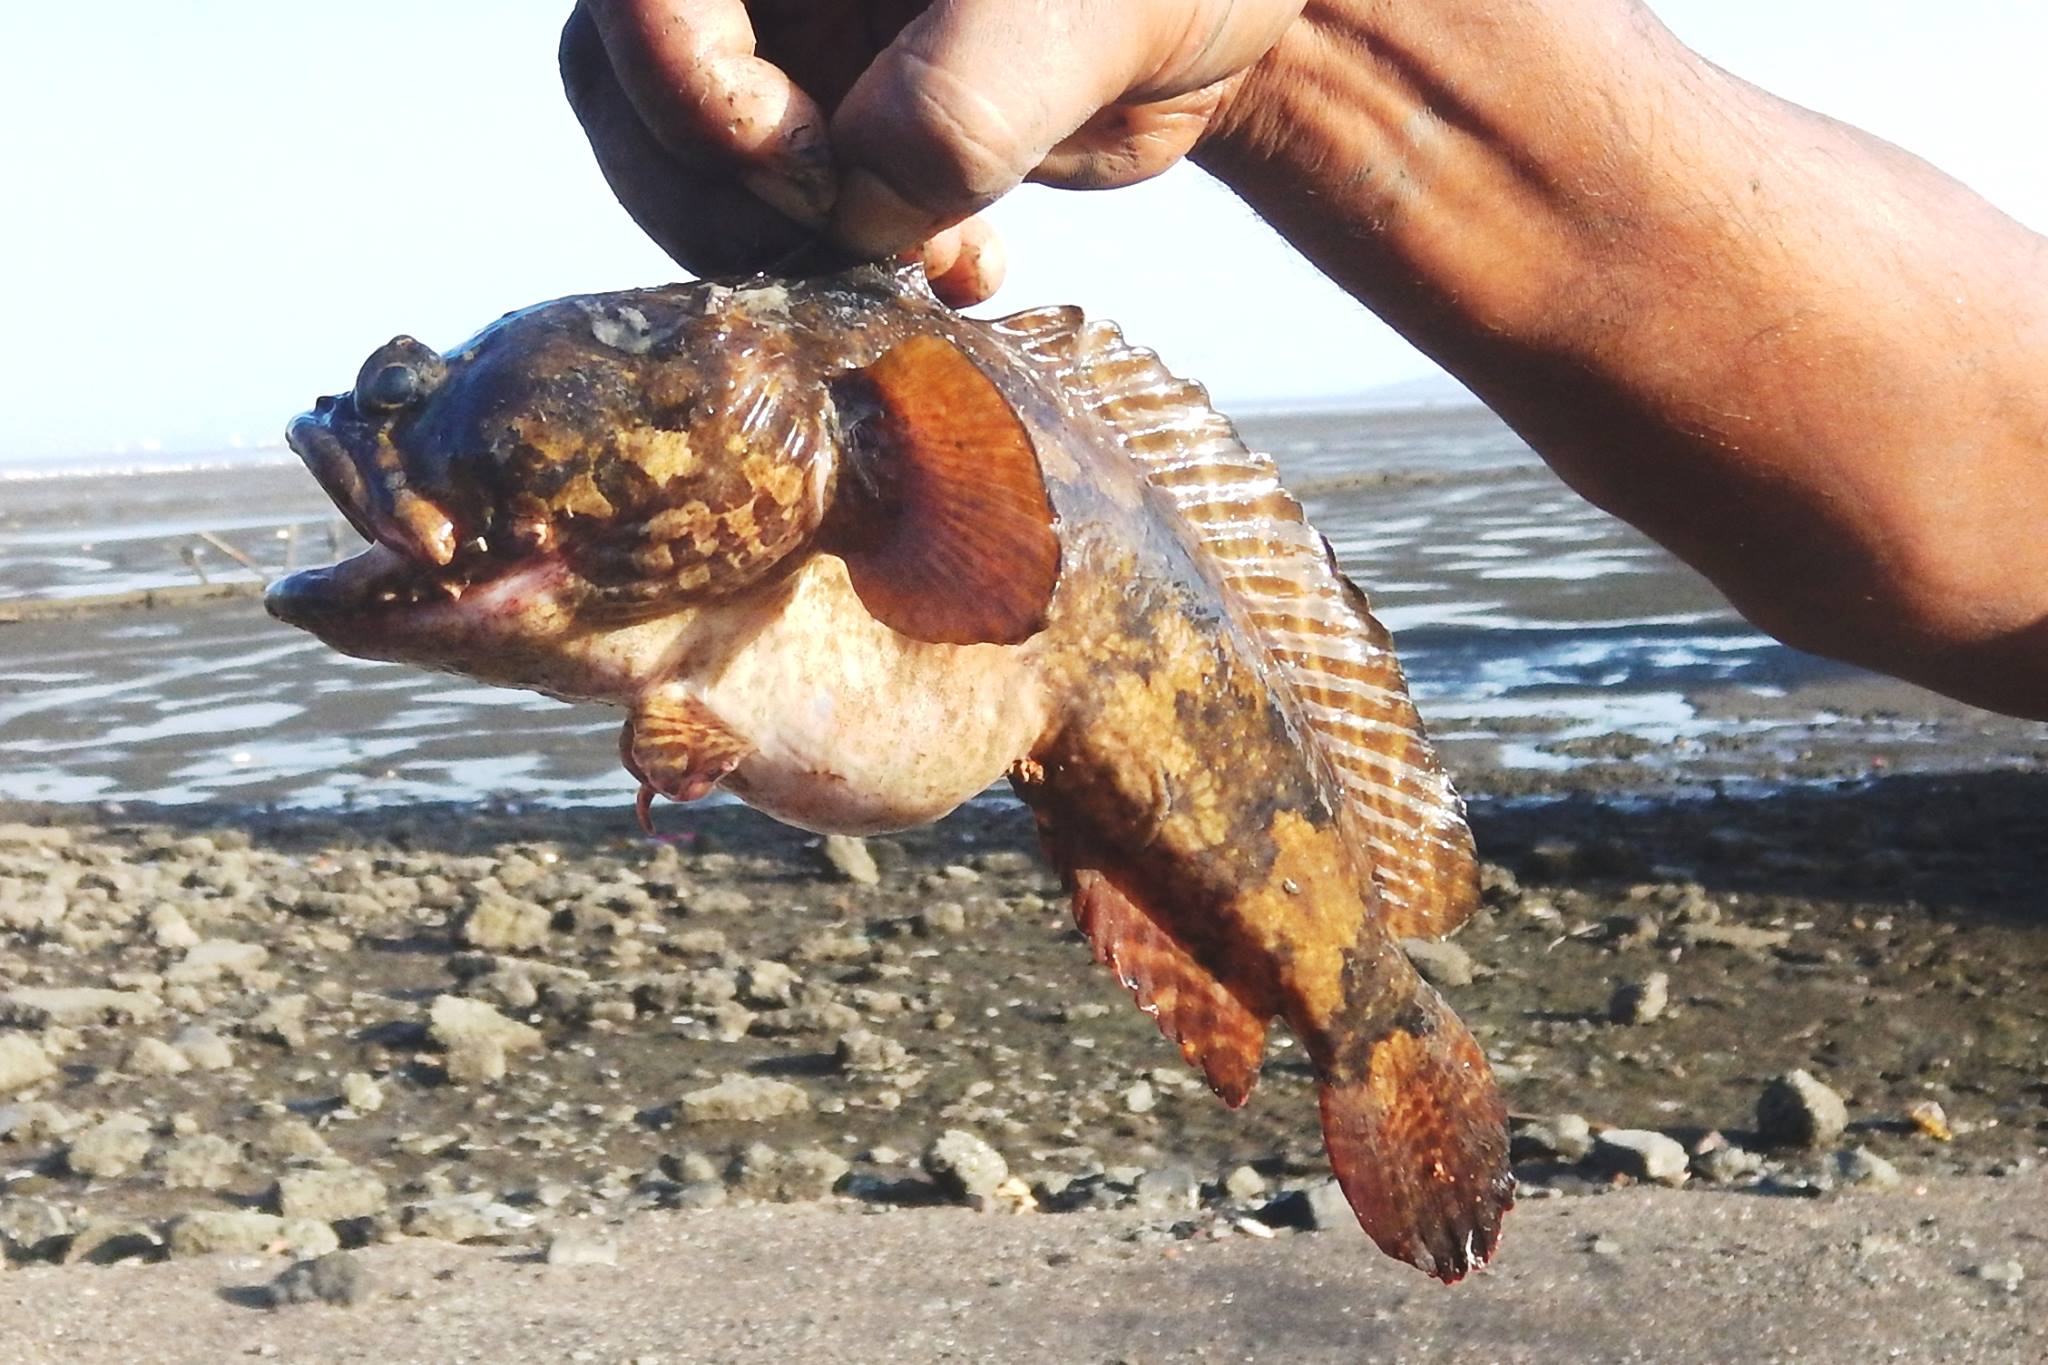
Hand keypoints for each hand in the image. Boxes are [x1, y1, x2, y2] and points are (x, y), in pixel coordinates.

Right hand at [560, 0, 1303, 303]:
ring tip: (931, 255)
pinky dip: (856, 273)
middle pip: (626, 93)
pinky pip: (783, 227)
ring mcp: (785, 51)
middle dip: (725, 201)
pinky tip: (961, 270)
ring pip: (691, 177)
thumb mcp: (1084, 11)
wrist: (1224, 9)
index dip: (690, 93)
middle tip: (847, 240)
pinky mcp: (831, 139)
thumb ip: (965, 98)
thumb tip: (853, 207)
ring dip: (795, 254)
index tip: (818, 165)